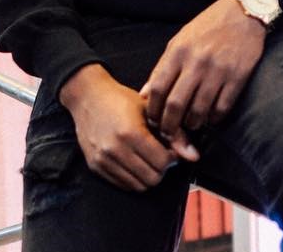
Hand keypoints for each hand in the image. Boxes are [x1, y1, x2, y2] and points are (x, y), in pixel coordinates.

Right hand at [59, 64, 198, 191]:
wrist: (88, 97)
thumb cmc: (120, 99)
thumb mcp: (150, 109)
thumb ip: (175, 134)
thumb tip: (194, 156)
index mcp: (131, 133)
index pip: (162, 162)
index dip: (172, 157)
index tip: (170, 149)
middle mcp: (115, 149)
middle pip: (152, 178)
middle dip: (161, 169)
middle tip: (160, 155)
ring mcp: (103, 160)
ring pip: (137, 186)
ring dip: (147, 175)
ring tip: (147, 158)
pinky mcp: (95, 166)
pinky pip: (122, 184)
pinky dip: (132, 178)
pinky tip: (134, 162)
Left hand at [140, 0, 266, 137]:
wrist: (243, 13)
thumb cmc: (207, 27)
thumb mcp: (179, 41)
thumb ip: (162, 67)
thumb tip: (144, 95)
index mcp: (178, 51)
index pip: (158, 88)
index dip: (153, 110)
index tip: (153, 120)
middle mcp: (197, 62)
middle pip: (176, 105)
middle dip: (170, 125)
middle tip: (170, 132)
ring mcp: (218, 70)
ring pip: (199, 111)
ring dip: (192, 124)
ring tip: (191, 124)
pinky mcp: (238, 77)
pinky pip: (222, 108)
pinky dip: (214, 118)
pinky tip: (211, 117)